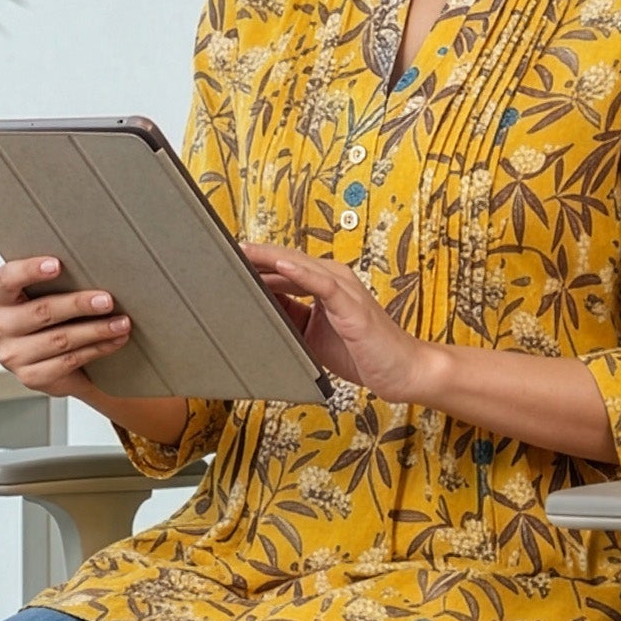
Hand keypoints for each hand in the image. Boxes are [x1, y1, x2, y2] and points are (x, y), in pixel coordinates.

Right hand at [0, 256, 131, 395]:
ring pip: (60, 339)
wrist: (50, 361)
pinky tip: (115, 340)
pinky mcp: (31, 378)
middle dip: (79, 304)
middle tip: (107, 300)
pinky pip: (69, 360)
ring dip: (96, 330)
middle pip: (43, 311)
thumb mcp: (42, 296)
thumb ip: (54, 282)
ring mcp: (12, 357)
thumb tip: (93, 266)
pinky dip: (97, 349)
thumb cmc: (49, 317)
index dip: (30, 270)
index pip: (7, 278)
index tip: (57, 264)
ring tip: (122, 322)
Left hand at [239, 243, 435, 402]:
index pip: (283, 268)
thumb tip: (257, 308)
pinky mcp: (351, 304)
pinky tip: (278, 264)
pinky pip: (321, 283)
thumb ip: (289, 317)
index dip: (253, 264)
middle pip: (287, 260)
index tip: (222, 260)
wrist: (401, 371)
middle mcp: (333, 279)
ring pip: (300, 265)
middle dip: (254, 256)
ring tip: (240, 251)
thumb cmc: (362, 353)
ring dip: (269, 257)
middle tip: (219, 249)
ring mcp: (343, 288)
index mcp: (324, 284)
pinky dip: (299, 272)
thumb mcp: (313, 335)